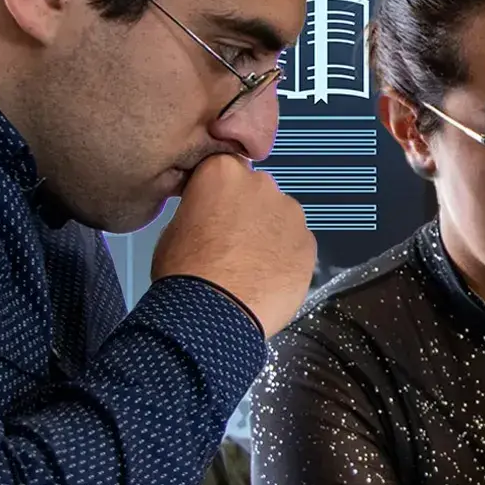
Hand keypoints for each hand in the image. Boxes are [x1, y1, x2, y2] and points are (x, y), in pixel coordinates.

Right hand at [150, 154, 314, 336]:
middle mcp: (263, 184)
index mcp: (223, 172)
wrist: (216, 314)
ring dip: (270, 233)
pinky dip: (286, 256)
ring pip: (281, 218)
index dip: (219, 194)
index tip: (213, 213)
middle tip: (231, 242)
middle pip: (256, 192)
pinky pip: (296, 244)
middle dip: (247, 212)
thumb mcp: (174, 229)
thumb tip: (210, 217)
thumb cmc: (184, 270)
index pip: (224, 170)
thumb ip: (200, 210)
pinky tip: (270, 278)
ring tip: (253, 265)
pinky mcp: (310, 243)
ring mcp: (291, 213)